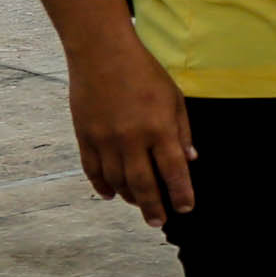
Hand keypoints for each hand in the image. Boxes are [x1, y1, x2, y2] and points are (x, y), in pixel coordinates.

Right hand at [67, 30, 193, 224]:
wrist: (102, 54)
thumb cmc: (144, 73)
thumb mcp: (174, 98)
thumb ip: (182, 131)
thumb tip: (190, 160)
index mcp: (159, 129)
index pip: (174, 171)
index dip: (181, 193)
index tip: (186, 208)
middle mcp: (131, 139)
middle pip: (143, 184)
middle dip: (153, 207)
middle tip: (159, 222)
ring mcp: (105, 140)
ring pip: (117, 181)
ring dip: (130, 198)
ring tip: (140, 205)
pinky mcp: (85, 136)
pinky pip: (93, 170)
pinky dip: (102, 185)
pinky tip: (112, 194)